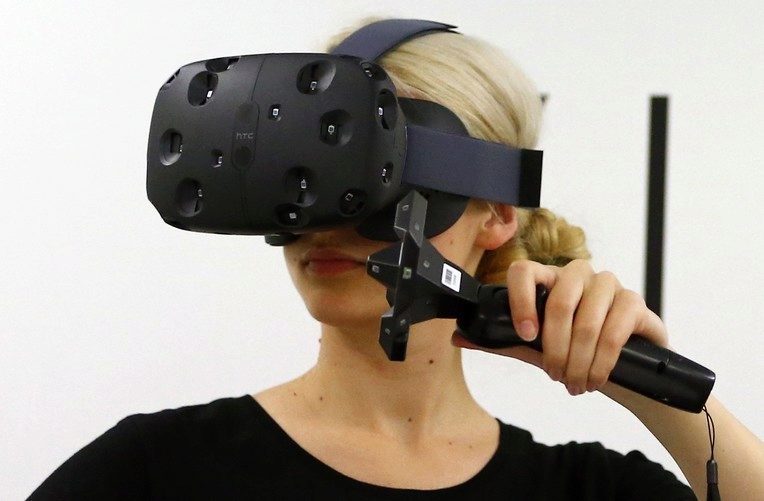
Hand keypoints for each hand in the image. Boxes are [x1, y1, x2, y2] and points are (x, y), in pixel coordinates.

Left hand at [452, 259, 668, 395]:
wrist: (625, 373)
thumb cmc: (576, 354)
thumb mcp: (535, 349)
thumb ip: (502, 340)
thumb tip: (458, 337)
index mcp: (549, 280)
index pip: (524, 270)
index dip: (520, 300)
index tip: (526, 335)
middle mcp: (578, 275)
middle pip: (558, 299)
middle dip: (555, 348)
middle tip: (555, 376)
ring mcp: (609, 284)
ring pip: (587, 319)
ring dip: (579, 360)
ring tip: (576, 383)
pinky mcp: (635, 302)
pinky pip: (616, 328)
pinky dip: (603, 360)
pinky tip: (597, 378)